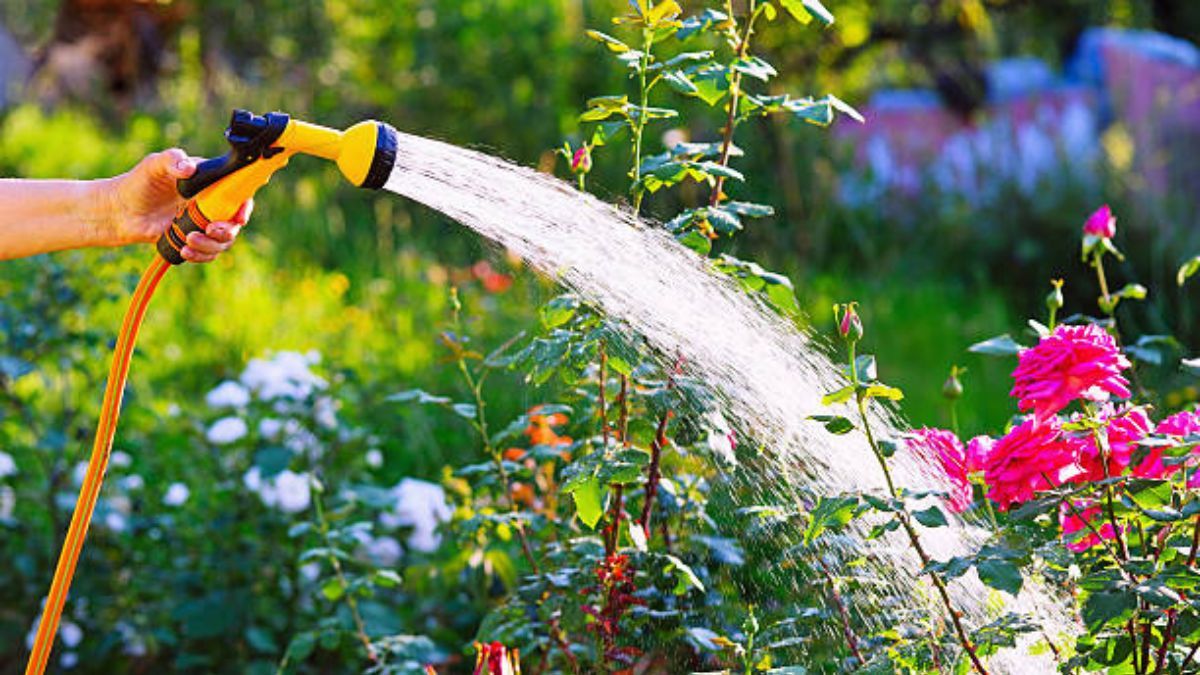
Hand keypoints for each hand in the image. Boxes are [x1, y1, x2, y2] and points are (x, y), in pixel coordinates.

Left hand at [101, 149, 250, 262]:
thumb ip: (172, 160)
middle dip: (226, 230)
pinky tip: (185, 251)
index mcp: (208, 184)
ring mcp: (202, 224)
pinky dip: (201, 256)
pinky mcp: (193, 240)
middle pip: (234, 222)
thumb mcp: (153, 165)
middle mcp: (210, 205)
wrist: (119, 211)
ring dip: (211, 245)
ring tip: (188, 240)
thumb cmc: (138, 183)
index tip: (238, 217)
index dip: (244, 206)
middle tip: (210, 230)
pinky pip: (209, 253)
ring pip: (223, 241)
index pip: (237, 194)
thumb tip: (189, 169)